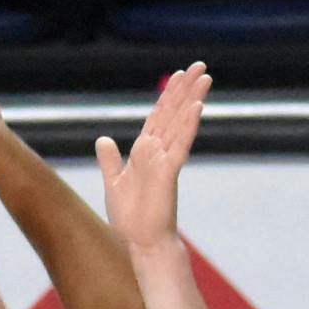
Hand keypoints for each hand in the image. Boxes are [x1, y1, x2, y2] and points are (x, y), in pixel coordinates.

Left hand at [97, 62, 211, 254]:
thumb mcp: (113, 183)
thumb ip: (110, 160)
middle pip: (173, 113)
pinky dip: (188, 127)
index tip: (178, 75)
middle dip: (185, 89)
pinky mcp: (169, 173)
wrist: (140, 243)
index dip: (167, 95)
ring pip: (180, 123)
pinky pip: (180, 145)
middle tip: (200, 65)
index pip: (158, 116)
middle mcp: (157, 152)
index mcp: (145, 152)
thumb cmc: (130, 219)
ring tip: (205, 77)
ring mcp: (165, 161)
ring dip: (192, 99)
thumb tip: (103, 139)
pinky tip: (197, 107)